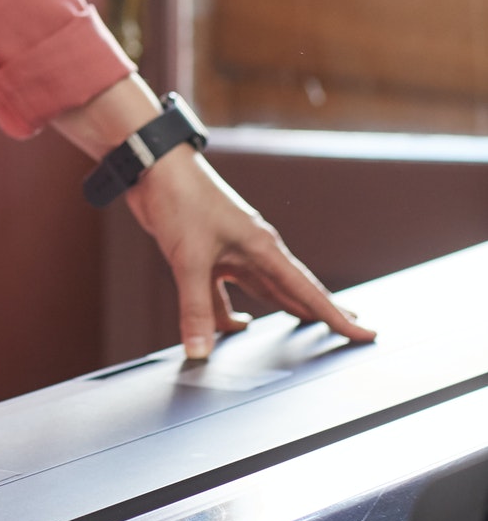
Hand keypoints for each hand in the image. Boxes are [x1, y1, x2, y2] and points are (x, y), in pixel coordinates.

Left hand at [124, 145, 377, 360]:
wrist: (153, 167)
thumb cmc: (180, 200)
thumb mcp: (189, 260)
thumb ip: (196, 309)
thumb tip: (200, 352)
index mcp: (262, 248)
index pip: (308, 291)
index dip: (337, 316)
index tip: (366, 332)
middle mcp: (254, 250)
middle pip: (296, 290)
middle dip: (323, 312)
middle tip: (353, 331)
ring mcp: (232, 251)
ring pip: (265, 290)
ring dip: (283, 310)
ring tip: (308, 331)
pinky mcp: (209, 253)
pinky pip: (229, 291)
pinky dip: (232, 311)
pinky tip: (237, 326)